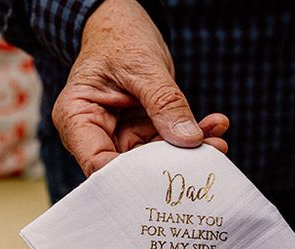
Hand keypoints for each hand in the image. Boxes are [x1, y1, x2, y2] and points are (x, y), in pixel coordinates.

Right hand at [52, 0, 228, 175]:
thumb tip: (189, 140)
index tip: (167, 175)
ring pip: (155, 160)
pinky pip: (169, 144)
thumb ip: (165, 103)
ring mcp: (121, 135)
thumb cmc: (119, 37)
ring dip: (188, 153)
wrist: (123, 24)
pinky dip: (193, 138)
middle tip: (206, 157)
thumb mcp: (142, 66)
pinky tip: (215, 127)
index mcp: (77, 118)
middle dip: (169, 165)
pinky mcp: (143, 133)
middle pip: (129, 168)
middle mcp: (97, 134)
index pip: (98, 164)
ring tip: (217, 142)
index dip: (129, 178)